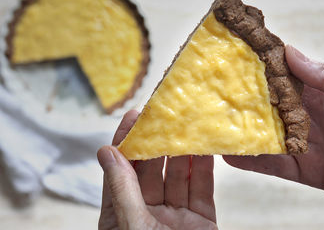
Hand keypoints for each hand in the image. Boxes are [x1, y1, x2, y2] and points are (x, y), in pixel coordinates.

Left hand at [97, 110, 216, 229]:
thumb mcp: (132, 223)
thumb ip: (122, 188)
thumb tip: (107, 152)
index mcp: (123, 214)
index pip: (121, 171)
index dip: (127, 142)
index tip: (134, 116)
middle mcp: (148, 212)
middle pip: (151, 170)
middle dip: (158, 142)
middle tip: (166, 115)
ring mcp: (175, 215)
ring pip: (178, 176)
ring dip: (183, 152)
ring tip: (187, 126)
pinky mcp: (201, 220)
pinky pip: (202, 189)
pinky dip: (203, 168)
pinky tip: (205, 149)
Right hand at [224, 46, 323, 200]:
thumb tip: (290, 53)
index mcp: (317, 92)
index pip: (281, 76)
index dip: (258, 67)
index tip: (232, 59)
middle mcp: (303, 115)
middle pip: (265, 106)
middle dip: (241, 100)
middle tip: (212, 94)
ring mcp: (301, 142)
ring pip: (264, 135)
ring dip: (240, 131)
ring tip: (213, 125)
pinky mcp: (303, 168)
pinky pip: (273, 164)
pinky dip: (252, 161)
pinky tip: (230, 155)